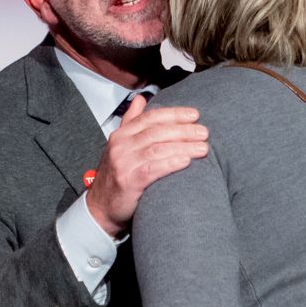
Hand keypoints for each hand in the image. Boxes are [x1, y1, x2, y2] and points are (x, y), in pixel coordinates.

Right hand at [85, 95, 206, 238]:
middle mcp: (121, 146)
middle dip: (184, 130)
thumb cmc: (117, 175)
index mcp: (121, 134)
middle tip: (204, 132)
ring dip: (184, 146)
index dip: (174, 114)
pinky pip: (153, 169)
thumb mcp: (121, 146)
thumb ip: (131, 121)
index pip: (151, 117)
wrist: (101, 207)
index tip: (195, 115)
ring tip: (203, 148)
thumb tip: (140, 99)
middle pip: (157, 132)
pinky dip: (171, 163)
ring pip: (158, 149)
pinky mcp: (128, 181)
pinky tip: (186, 161)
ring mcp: (123, 163)